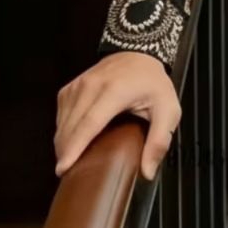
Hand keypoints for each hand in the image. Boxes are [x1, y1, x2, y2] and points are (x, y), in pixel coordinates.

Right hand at [54, 51, 181, 181]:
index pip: (90, 123)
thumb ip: (160, 140)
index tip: (63, 169)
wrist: (140, 52)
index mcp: (116, 91)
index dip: (75, 147)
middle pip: (70, 127)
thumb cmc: (153, 82)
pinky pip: (60, 116)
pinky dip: (64, 131)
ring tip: (74, 160)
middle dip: (66, 154)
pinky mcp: (70, 88)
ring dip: (64, 145)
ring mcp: (78, 85)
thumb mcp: (168, 109)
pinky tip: (74, 140)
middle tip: (73, 175)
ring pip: (62, 123)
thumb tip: (148, 172)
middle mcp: (92, 85)